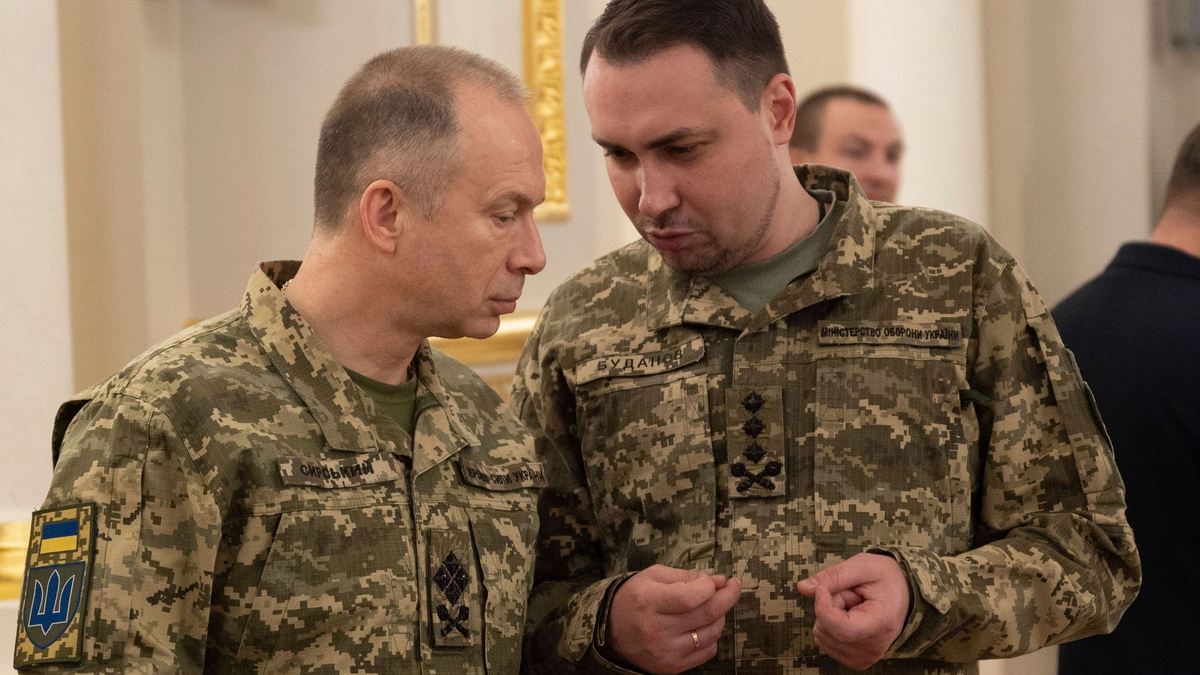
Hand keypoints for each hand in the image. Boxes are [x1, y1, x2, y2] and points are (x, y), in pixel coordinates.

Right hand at [606, 564, 741, 674]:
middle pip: (707, 614)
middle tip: (733, 587)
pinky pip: (707, 652)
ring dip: (719, 617)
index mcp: (649, 601)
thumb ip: (687, 576)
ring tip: (712, 607)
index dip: (710, 587)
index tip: (712, 581)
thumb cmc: (634, 598)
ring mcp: (665, 652)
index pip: (692, 597)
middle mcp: (657, 629)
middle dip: (727, 597)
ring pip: (711, 633)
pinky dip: (711, 637)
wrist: (610, 632)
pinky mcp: (671, 667)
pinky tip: (702, 626)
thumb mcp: (654, 576)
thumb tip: (720, 582)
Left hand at [796, 553, 909, 670]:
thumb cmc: (884, 576)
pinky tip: (849, 616)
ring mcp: (866, 657)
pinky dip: (830, 627)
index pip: (840, 629)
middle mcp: (875, 647)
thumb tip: (803, 588)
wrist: (903, 592)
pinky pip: (825, 643)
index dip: (823, 607)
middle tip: (851, 595)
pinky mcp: (857, 660)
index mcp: (881, 623)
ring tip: (852, 605)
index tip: (823, 588)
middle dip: (829, 606)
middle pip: (828, 630)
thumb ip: (832, 576)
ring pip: (823, 636)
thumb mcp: (861, 566)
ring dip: (830, 616)